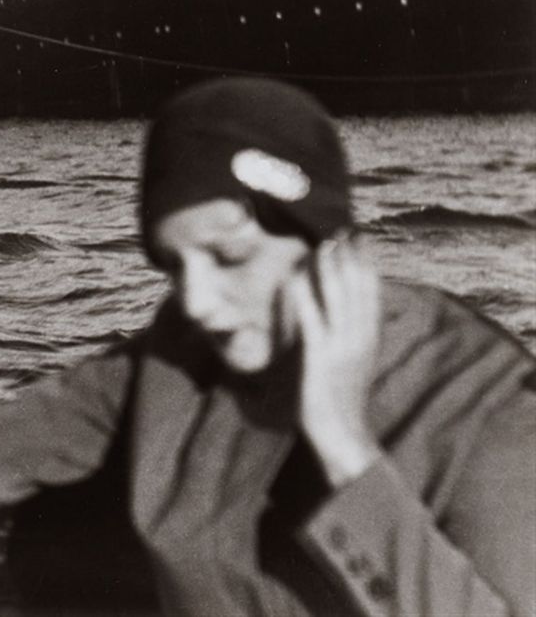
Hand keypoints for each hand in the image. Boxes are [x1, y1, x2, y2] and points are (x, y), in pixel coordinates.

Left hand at [283, 236, 382, 486]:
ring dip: (330, 270)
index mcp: (368, 338)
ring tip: (322, 243)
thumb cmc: (339, 399)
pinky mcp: (320, 361)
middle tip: (340, 228)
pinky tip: (294, 279)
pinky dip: (304, 300)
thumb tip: (338, 308)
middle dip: (350, 257)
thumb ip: (346, 335)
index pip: (371, 292)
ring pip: (338, 300)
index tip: (357, 236)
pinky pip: (312, 324)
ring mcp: (341, 349)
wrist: (343, 437)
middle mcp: (360, 339)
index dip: (365, 262)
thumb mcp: (349, 361)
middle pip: (358, 289)